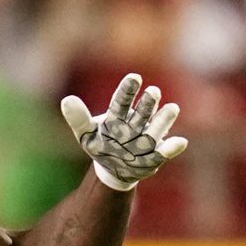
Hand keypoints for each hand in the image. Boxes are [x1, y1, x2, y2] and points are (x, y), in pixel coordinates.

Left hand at [61, 74, 187, 190]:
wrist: (114, 168)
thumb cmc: (101, 145)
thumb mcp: (85, 135)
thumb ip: (78, 119)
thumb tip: (66, 100)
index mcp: (118, 116)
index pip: (122, 101)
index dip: (127, 90)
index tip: (134, 77)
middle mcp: (136, 124)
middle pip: (142, 112)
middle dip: (148, 103)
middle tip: (154, 91)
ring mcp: (148, 139)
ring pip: (156, 129)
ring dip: (163, 120)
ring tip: (172, 108)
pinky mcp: (156, 156)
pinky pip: (164, 152)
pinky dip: (171, 148)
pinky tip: (179, 142)